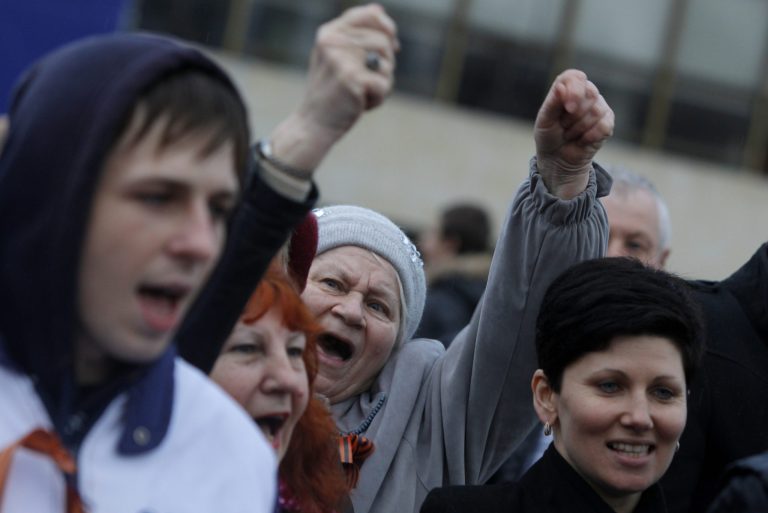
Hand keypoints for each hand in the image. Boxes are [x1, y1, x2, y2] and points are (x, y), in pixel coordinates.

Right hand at [267, 4, 398, 176]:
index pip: (370, 14)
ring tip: (361, 94)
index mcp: (329, 32)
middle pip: (384, 41)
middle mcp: (333, 41)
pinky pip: (385, 85)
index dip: (387, 28)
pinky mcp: (353, 79)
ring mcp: (342, 59)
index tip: (392, 43)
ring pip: (387, 63)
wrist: (313, 124)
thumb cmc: (330, 92)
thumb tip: (379, 8)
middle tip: (368, 82)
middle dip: (385, 64)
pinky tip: (360, 105)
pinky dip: (378, 99)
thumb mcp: (337, 57)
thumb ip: (356, 34)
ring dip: (382, 82)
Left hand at [534, 69, 613, 198]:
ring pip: (595, 112)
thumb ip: (553, 101)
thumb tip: (561, 86)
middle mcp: (587, 94)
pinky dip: (588, 136)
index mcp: (569, 87)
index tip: (567, 108)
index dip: (574, 90)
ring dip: (577, 129)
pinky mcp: (608, 123)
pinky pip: (603, 126)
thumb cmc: (549, 135)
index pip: (576, 77)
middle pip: (589, 93)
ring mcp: (600, 107)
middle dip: (573, 115)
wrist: (557, 159)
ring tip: (569, 134)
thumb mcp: (545, 119)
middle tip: (563, 126)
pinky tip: (581, 141)